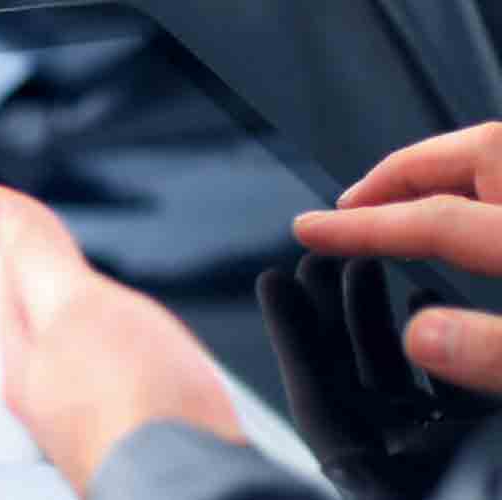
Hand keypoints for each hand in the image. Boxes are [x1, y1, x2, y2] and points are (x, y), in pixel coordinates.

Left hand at [0, 186, 245, 492]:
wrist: (194, 483)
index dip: (25, 245)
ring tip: (114, 313)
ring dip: (103, 334)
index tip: (23, 219)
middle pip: (49, 329)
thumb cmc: (135, 405)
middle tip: (71, 262)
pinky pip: (130, 394)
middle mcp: (53, 403)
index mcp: (26, 365)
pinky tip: (160, 376)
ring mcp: (96, 428)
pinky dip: (140, 371)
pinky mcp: (142, 446)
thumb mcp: (74, 300)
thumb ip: (33, 251)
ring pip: (89, 365)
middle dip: (65, 294)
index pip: (11, 288)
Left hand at [258, 255, 497, 499]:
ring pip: (390, 378)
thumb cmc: (476, 484)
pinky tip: (424, 293)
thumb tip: (417, 338)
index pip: (318, 398)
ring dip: (373, 321)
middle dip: (330, 317)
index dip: (293, 340)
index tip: (272, 280)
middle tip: (323, 256)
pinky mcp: (471, 443)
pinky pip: (439, 390)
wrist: (489, 499)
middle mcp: (400, 467)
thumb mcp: (436, 459)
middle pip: (346, 381)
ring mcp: (437, 456)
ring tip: (366, 263)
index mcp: (375, 477)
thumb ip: (392, 424)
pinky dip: (429, 344)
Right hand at [296, 122, 501, 391]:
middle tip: (352, 203)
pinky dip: (487, 191)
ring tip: (403, 200)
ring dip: (448, 174)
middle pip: (478, 154)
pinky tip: (479, 219)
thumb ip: (496, 349)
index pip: (436, 219)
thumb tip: (420, 338)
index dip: (363, 226)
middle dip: (403, 172)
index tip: (311, 230)